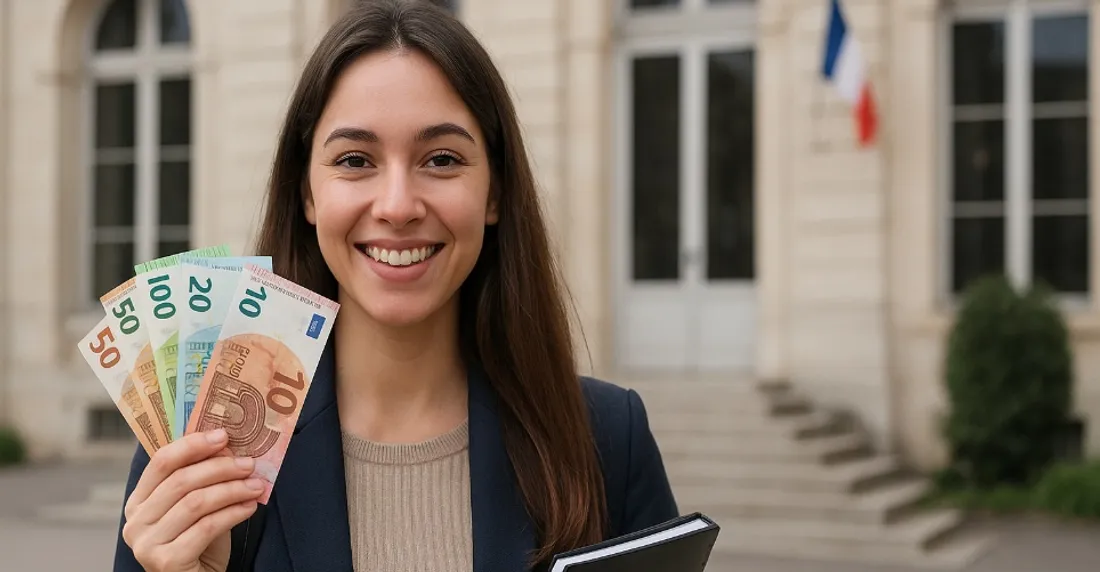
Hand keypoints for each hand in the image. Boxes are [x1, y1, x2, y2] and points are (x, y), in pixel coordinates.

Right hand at [122, 429, 264, 571]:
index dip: (193, 445)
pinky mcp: (165, 562)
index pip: (161, 462)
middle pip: (181, 480)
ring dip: (232, 490)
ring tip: (256, 486)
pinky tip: (250, 507)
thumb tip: (227, 446)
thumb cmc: (200, 544)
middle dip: (220, 468)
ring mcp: (146, 544)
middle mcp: (135, 522)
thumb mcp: (199, 508)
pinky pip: (206, 527)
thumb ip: (204, 480)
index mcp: (138, 501)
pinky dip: (233, 513)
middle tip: (249, 463)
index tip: (224, 435)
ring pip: (195, 502)